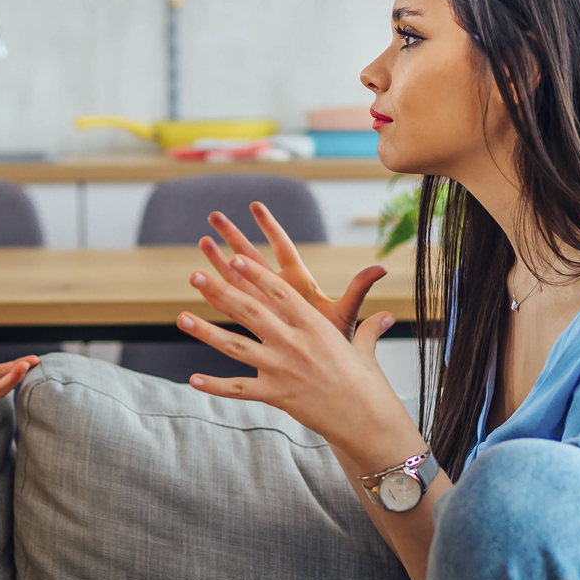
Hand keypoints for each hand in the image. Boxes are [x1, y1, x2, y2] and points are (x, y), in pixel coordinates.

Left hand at [178, 205, 419, 456]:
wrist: (367, 419)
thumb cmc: (367, 383)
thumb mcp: (364, 349)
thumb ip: (368, 327)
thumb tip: (386, 315)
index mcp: (314, 324)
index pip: (278, 291)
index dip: (253, 273)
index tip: (232, 257)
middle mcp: (295, 342)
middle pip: (250, 311)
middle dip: (220, 291)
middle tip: (195, 274)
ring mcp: (282, 368)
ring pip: (236, 346)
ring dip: (206, 331)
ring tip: (181, 318)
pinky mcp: (275, 395)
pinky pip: (239, 389)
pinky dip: (215, 386)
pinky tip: (193, 380)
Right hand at [207, 204, 386, 336]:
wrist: (326, 373)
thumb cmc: (337, 341)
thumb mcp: (345, 314)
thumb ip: (358, 290)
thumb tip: (381, 268)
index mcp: (299, 283)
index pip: (283, 248)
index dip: (270, 227)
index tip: (255, 206)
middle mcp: (277, 291)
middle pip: (252, 258)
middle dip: (233, 237)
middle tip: (214, 216)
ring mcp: (263, 307)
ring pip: (235, 280)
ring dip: (217, 262)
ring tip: (200, 243)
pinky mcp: (253, 326)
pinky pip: (230, 309)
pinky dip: (214, 297)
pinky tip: (197, 285)